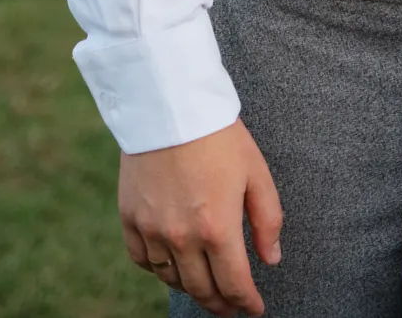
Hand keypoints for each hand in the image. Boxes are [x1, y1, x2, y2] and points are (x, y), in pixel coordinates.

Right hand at [119, 118, 282, 316]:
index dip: (246, 303)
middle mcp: (182, 238)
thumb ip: (268, 219)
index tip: (254, 310)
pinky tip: (172, 266)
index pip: (234, 284)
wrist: (169, 105)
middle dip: (220, 304)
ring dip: (192, 288)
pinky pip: (143, 260)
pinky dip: (159, 269)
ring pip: (172, 280)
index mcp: (217, 228)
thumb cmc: (219, 135)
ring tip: (206, 287)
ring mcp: (153, 230)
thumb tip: (271, 259)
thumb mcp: (256, 172)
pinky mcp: (130, 219)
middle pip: (202, 290)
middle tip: (232, 308)